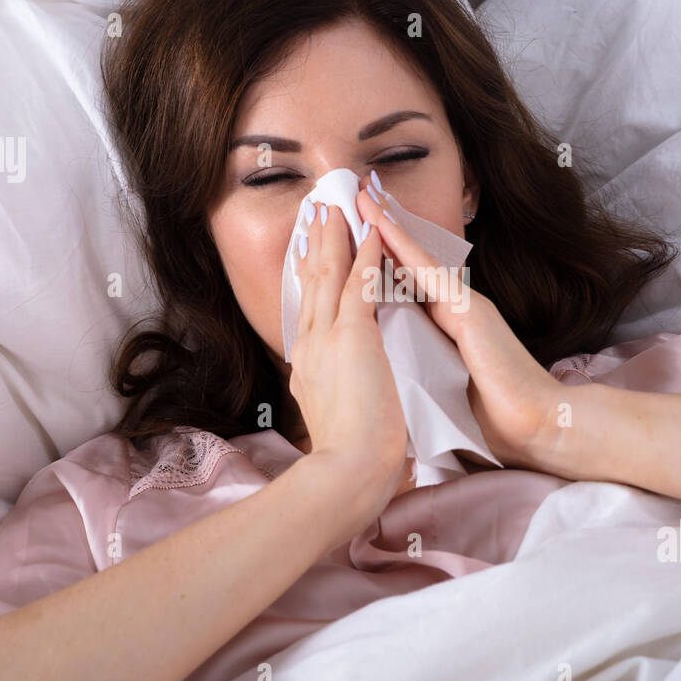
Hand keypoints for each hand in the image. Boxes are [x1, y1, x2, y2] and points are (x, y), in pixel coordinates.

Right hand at [289, 201, 412, 536]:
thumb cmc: (349, 462)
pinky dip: (365, 254)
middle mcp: (310, 347)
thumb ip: (336, 404)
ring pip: (330, 275)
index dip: (310, 280)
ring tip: (338, 205)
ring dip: (335, 237)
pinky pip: (359, 283)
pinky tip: (371, 230)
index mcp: (308, 368)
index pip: (309, 313)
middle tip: (317, 213)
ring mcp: (328, 339)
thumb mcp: (335, 422)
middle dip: (316, 246)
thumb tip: (339, 406)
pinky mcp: (352, 336)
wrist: (348, 475)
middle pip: (312, 285)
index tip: (311, 256)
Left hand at [355, 175, 565, 471]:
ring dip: (385, 227)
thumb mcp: (443, 393)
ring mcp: (462, 306)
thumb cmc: (494, 422)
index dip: (374, 265)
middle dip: (375, 236)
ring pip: (414, 260)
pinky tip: (380, 223)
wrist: (538, 429)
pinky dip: (402, 245)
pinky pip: (428, 271)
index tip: (345, 244)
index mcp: (444, 330)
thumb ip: (421, 376)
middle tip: (345, 205)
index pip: (402, 290)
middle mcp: (452, 310)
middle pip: (405, 267)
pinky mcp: (470, 310)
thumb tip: (391, 386)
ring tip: (360, 197)